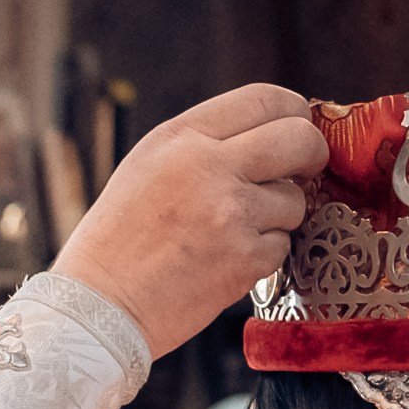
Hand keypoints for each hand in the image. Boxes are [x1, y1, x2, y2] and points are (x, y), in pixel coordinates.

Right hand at [53, 84, 326, 357]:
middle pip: (299, 138)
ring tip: (232, 235)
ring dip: (278, 218)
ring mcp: (230, 213)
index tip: (295, 131)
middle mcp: (208, 167)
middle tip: (304, 172)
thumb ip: (202, 146)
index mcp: (180, 138)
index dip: (293, 112)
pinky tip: (223, 264)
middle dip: (311, 155)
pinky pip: (282, 247)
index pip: (264, 98)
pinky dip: (261, 257)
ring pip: (295, 200)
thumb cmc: (115, 244)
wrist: (96, 309)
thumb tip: (270, 137)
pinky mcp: (244, 259)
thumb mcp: (146, 169)